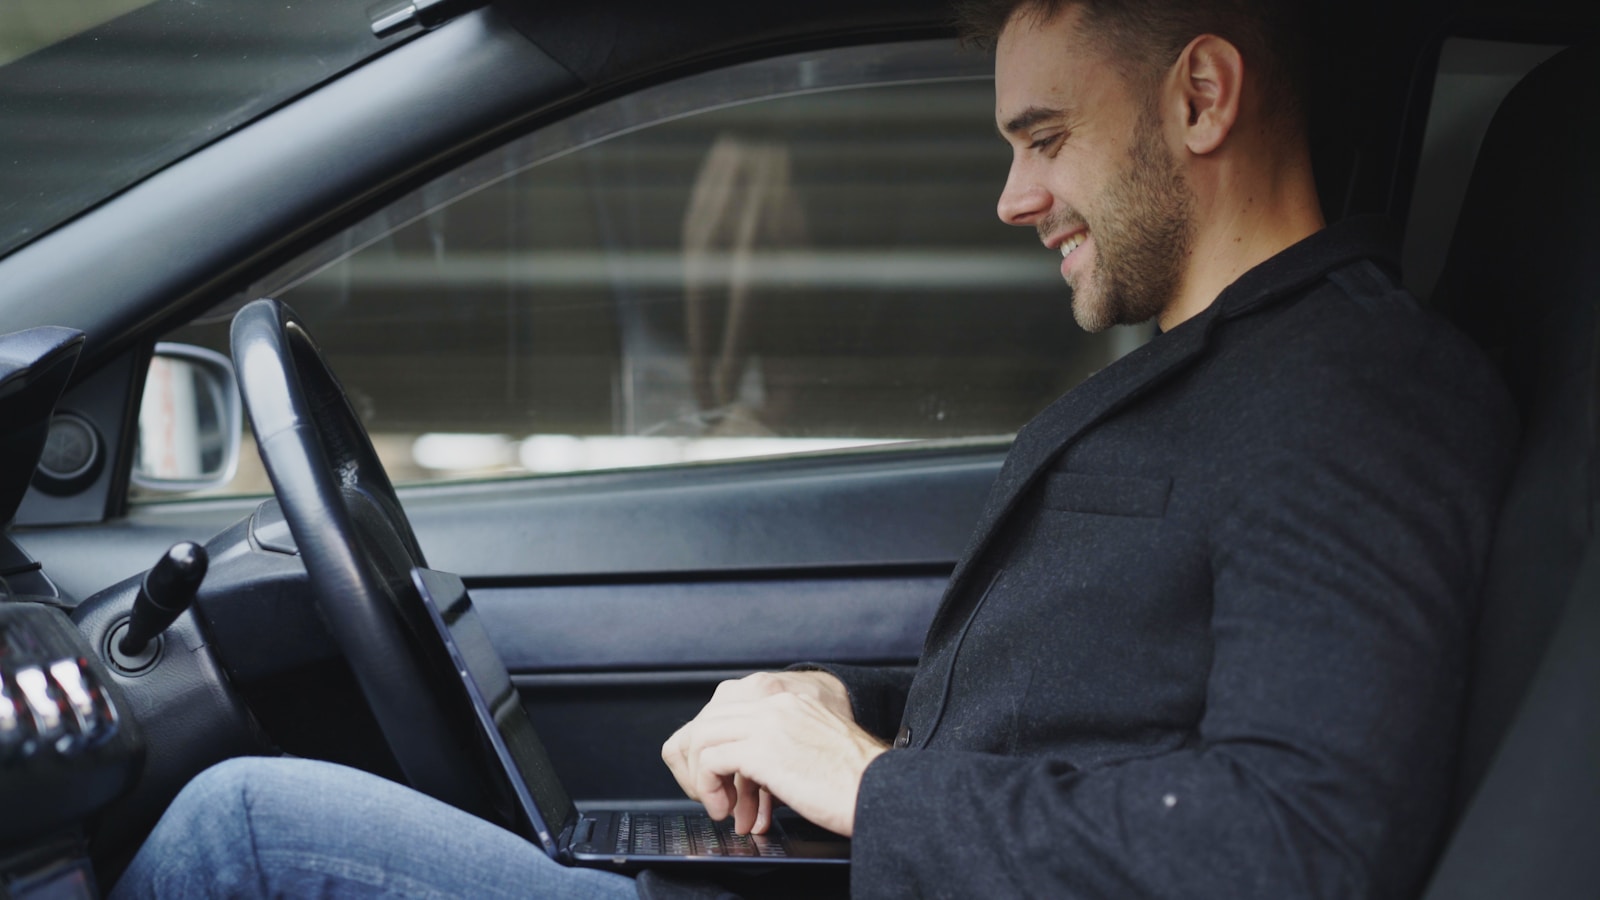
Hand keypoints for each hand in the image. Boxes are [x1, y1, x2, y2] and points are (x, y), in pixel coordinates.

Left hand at [661, 671, 886, 836]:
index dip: (710, 744)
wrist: (878, 789)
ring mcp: (767, 722)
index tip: (716, 776)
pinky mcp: (763, 749)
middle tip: (712, 795)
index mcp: (785, 698)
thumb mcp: (806, 744)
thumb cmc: (850, 780)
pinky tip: (729, 810)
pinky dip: (709, 788)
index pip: (721, 707)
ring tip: (721, 806)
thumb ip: (772, 744)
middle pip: (705, 720)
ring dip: (701, 778)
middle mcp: (773, 702)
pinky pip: (709, 761)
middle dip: (698, 762)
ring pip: (701, 738)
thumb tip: (735, 773)